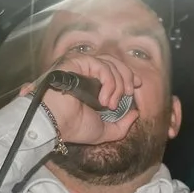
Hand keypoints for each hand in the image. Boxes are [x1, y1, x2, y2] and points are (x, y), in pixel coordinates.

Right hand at [20, 50, 139, 145]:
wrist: (56, 124)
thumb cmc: (75, 127)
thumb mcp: (105, 131)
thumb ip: (122, 125)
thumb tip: (136, 113)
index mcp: (93, 84)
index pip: (114, 70)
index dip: (128, 75)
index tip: (136, 85)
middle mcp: (87, 72)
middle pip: (115, 63)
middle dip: (127, 77)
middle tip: (129, 93)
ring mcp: (82, 65)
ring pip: (110, 64)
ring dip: (117, 84)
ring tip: (111, 103)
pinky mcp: (77, 61)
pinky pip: (101, 66)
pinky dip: (109, 82)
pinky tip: (104, 99)